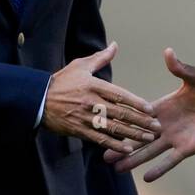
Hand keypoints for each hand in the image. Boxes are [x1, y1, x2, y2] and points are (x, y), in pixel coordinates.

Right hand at [42, 42, 160, 154]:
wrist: (37, 100)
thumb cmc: (61, 81)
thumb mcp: (80, 66)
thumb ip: (100, 58)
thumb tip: (115, 45)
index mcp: (94, 85)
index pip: (120, 95)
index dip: (137, 103)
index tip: (151, 110)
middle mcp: (92, 102)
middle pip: (121, 113)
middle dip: (141, 121)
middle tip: (157, 127)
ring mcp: (85, 118)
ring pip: (114, 128)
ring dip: (133, 134)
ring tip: (149, 138)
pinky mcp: (79, 130)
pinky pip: (100, 139)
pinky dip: (115, 144)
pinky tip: (128, 149)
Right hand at [104, 47, 194, 181]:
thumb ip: (180, 69)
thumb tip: (168, 52)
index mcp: (164, 106)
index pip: (139, 114)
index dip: (123, 120)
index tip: (105, 123)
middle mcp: (165, 124)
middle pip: (138, 136)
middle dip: (121, 144)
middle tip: (103, 154)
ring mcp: (175, 138)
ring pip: (149, 151)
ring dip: (134, 159)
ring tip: (116, 168)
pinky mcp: (187, 149)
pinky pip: (170, 161)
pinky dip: (159, 169)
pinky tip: (146, 178)